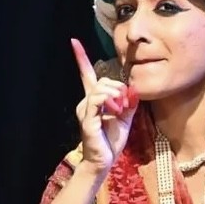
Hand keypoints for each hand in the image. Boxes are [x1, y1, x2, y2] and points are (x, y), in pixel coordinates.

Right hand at [71, 39, 137, 171]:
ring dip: (116, 95)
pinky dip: (109, 101)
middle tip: (126, 104)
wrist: (104, 161)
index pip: (86, 74)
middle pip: (103, 80)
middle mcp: (85, 102)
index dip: (81, 58)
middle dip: (118, 88)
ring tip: (121, 110)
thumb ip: (129, 101)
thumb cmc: (112, 140)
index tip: (74, 42)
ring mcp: (84, 110)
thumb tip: (131, 89)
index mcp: (93, 100)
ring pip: (101, 88)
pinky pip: (97, 100)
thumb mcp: (126, 117)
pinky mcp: (86, 119)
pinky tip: (115, 111)